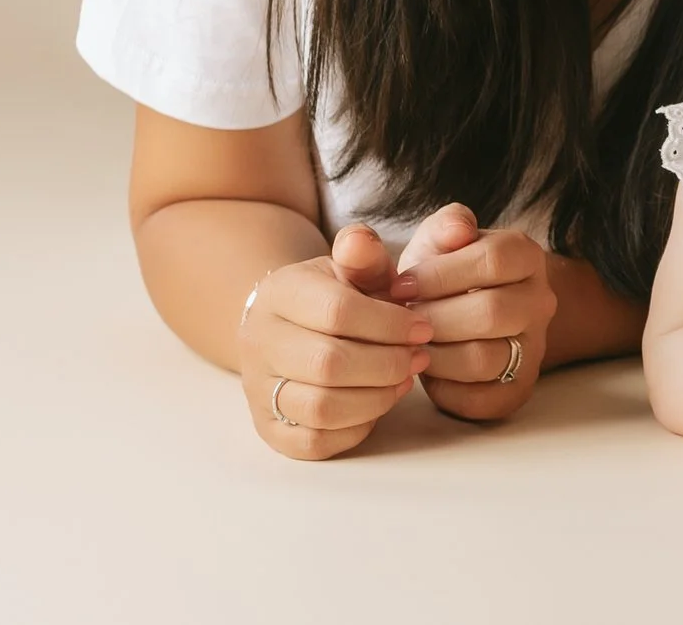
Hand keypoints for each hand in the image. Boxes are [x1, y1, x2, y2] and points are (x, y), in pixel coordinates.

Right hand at [235, 224, 431, 459]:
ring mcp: (258, 389)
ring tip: (403, 378)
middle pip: (329, 364)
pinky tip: (378, 402)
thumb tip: (360, 241)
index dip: (390, 324)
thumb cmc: (341, 295)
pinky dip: (356, 426)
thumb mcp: (355, 268)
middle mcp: (258, 343)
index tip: (424, 327)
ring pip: (320, 408)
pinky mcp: (269, 429)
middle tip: (419, 357)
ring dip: (376, 397)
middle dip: (388, 363)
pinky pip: (314, 442)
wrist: (296, 326)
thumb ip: (363, 254)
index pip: (337, 312)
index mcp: (279, 294)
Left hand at [393, 204, 557, 422]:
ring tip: (410, 345)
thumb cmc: (444, 274)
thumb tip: (457, 230)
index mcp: (526, 257)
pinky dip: (442, 388)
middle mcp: (540, 302)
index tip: (399, 286)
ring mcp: (533, 349)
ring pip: (483, 359)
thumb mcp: (440, 241)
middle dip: (432, 318)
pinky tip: (427, 369)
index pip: (493, 260)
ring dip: (433, 354)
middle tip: (401, 321)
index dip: (438, 274)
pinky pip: (478, 399)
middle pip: (490, 313)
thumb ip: (443, 226)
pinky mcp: (516, 390)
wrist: (467, 313)